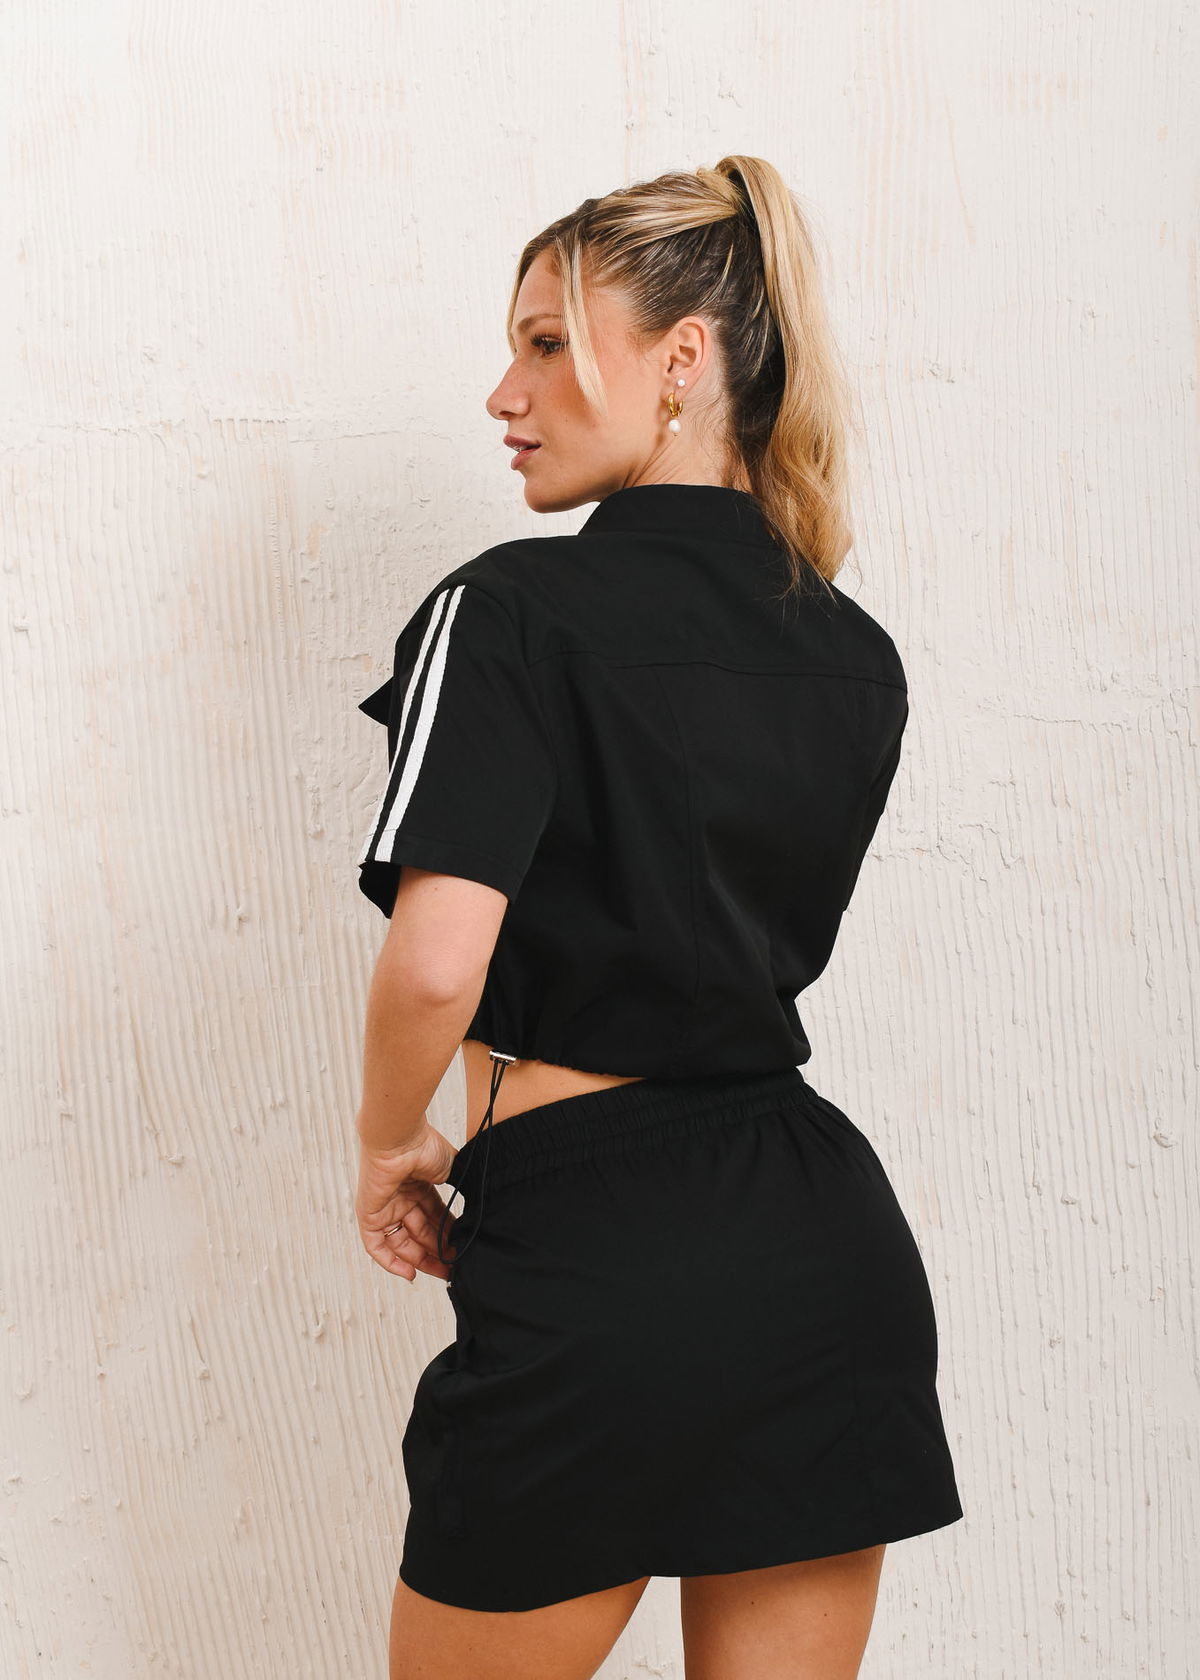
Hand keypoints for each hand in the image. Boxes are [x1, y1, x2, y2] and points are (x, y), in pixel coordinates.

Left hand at [355, 1123, 459, 1282]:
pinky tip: (409, 1273)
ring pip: (402, 1242)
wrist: (401, 1138)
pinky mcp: (369, 1214)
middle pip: (420, 1233)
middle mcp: (401, 1197)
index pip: (434, 1218)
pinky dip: (390, 1261)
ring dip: (420, 1259)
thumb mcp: (451, 1171)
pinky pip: (376, 1245)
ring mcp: (385, 1206)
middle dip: (438, 1251)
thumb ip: (460, 1189)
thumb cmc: (425, 1146)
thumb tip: (479, 1206)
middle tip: (455, 1266)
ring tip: (442, 1270)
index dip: (447, 1235)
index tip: (461, 1250)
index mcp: (419, 1185)